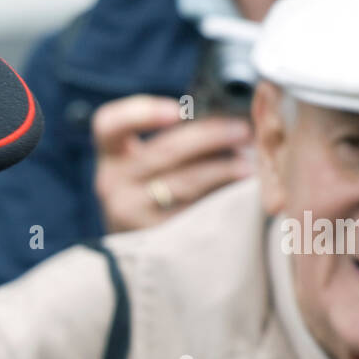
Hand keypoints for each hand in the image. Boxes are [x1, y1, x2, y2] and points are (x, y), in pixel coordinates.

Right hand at [91, 95, 255, 231]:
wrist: (137, 247)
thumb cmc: (151, 191)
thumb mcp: (144, 163)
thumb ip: (172, 138)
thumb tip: (226, 115)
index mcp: (111, 156)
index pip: (110, 125)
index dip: (141, 113)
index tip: (177, 111)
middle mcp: (113, 183)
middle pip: (164, 152)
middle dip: (210, 136)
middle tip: (242, 130)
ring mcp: (130, 213)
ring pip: (184, 182)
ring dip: (223, 168)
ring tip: (248, 161)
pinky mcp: (154, 236)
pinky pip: (193, 210)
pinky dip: (220, 195)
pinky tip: (239, 187)